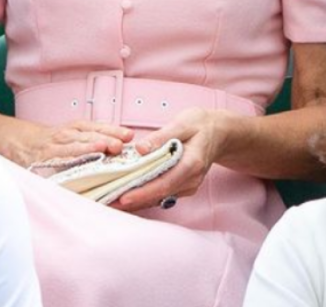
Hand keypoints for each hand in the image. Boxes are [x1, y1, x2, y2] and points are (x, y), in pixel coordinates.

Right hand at [19, 120, 133, 167]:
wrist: (19, 141)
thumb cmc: (53, 140)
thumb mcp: (72, 133)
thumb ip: (93, 138)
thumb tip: (122, 145)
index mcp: (76, 127)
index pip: (98, 127)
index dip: (114, 130)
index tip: (129, 135)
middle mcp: (66, 135)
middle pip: (88, 136)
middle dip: (105, 140)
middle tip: (119, 145)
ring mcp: (53, 147)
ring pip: (73, 147)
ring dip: (88, 149)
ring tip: (100, 149)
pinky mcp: (40, 161)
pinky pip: (53, 162)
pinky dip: (64, 164)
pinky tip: (74, 169)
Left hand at [113, 107, 228, 211]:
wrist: (220, 132)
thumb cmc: (200, 125)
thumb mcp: (183, 123)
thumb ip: (162, 136)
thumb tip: (140, 148)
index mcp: (192, 163)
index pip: (165, 183)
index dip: (143, 192)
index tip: (122, 198)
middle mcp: (191, 180)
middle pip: (158, 195)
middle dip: (132, 201)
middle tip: (106, 203)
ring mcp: (188, 186)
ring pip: (158, 198)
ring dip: (135, 201)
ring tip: (109, 201)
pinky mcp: (183, 187)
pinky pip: (161, 195)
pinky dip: (144, 196)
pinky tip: (126, 194)